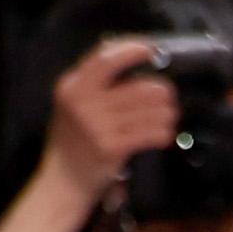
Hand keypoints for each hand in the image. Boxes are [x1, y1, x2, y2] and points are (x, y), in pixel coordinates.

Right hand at [43, 34, 186, 210]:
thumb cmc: (72, 140)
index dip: (131, 50)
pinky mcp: (112, 148)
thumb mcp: (71, 103)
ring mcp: (98, 126)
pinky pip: (149, 134)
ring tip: (169, 115)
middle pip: (137, 87)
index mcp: (72, 86)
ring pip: (148, 110)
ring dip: (166, 113)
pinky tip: (165, 133)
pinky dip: (162, 132)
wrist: (63, 181)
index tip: (150, 50)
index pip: (105, 58)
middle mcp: (83, 103)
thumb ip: (94, 83)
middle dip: (160, 91)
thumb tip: (130, 60)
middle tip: (168, 96)